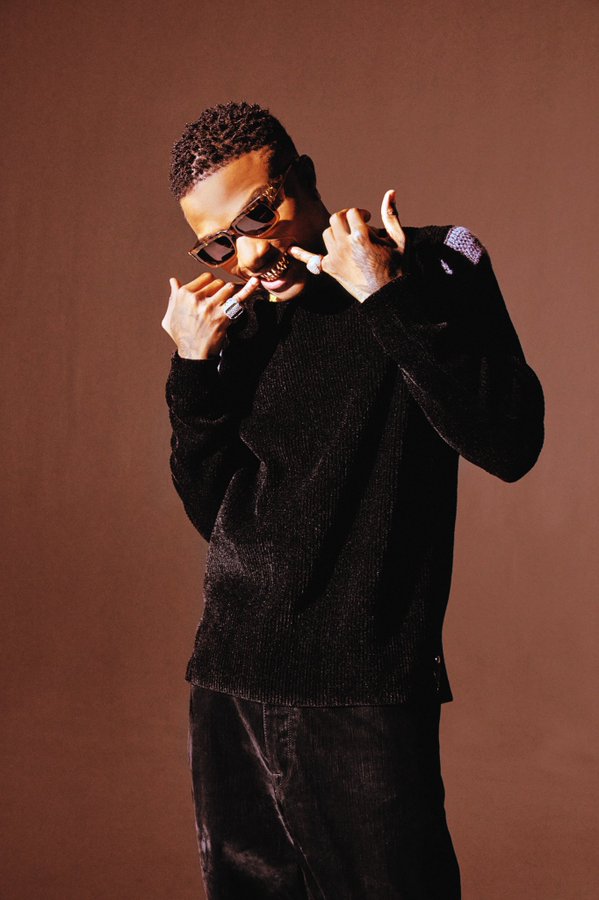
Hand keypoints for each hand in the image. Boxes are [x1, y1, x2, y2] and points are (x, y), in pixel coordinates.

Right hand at [161, 273, 259, 358]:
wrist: (193, 355)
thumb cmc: (182, 336)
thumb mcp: (170, 316)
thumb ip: (173, 296)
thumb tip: (173, 281)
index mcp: (184, 295)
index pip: (205, 278)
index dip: (211, 284)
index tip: (213, 293)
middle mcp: (196, 298)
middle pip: (217, 282)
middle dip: (221, 290)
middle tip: (222, 301)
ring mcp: (210, 307)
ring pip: (227, 288)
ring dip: (231, 294)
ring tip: (230, 301)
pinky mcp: (222, 316)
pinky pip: (238, 299)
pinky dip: (248, 289)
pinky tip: (256, 282)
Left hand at [288, 190, 405, 302]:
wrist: (387, 295)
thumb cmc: (397, 267)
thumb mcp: (398, 239)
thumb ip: (391, 215)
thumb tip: (390, 192)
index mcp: (361, 237)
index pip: (352, 213)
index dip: (360, 214)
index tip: (367, 219)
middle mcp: (344, 246)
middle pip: (336, 219)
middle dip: (345, 218)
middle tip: (354, 224)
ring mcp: (335, 258)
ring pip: (327, 234)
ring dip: (336, 232)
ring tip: (348, 239)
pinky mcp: (330, 268)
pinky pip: (312, 258)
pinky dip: (302, 254)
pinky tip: (290, 249)